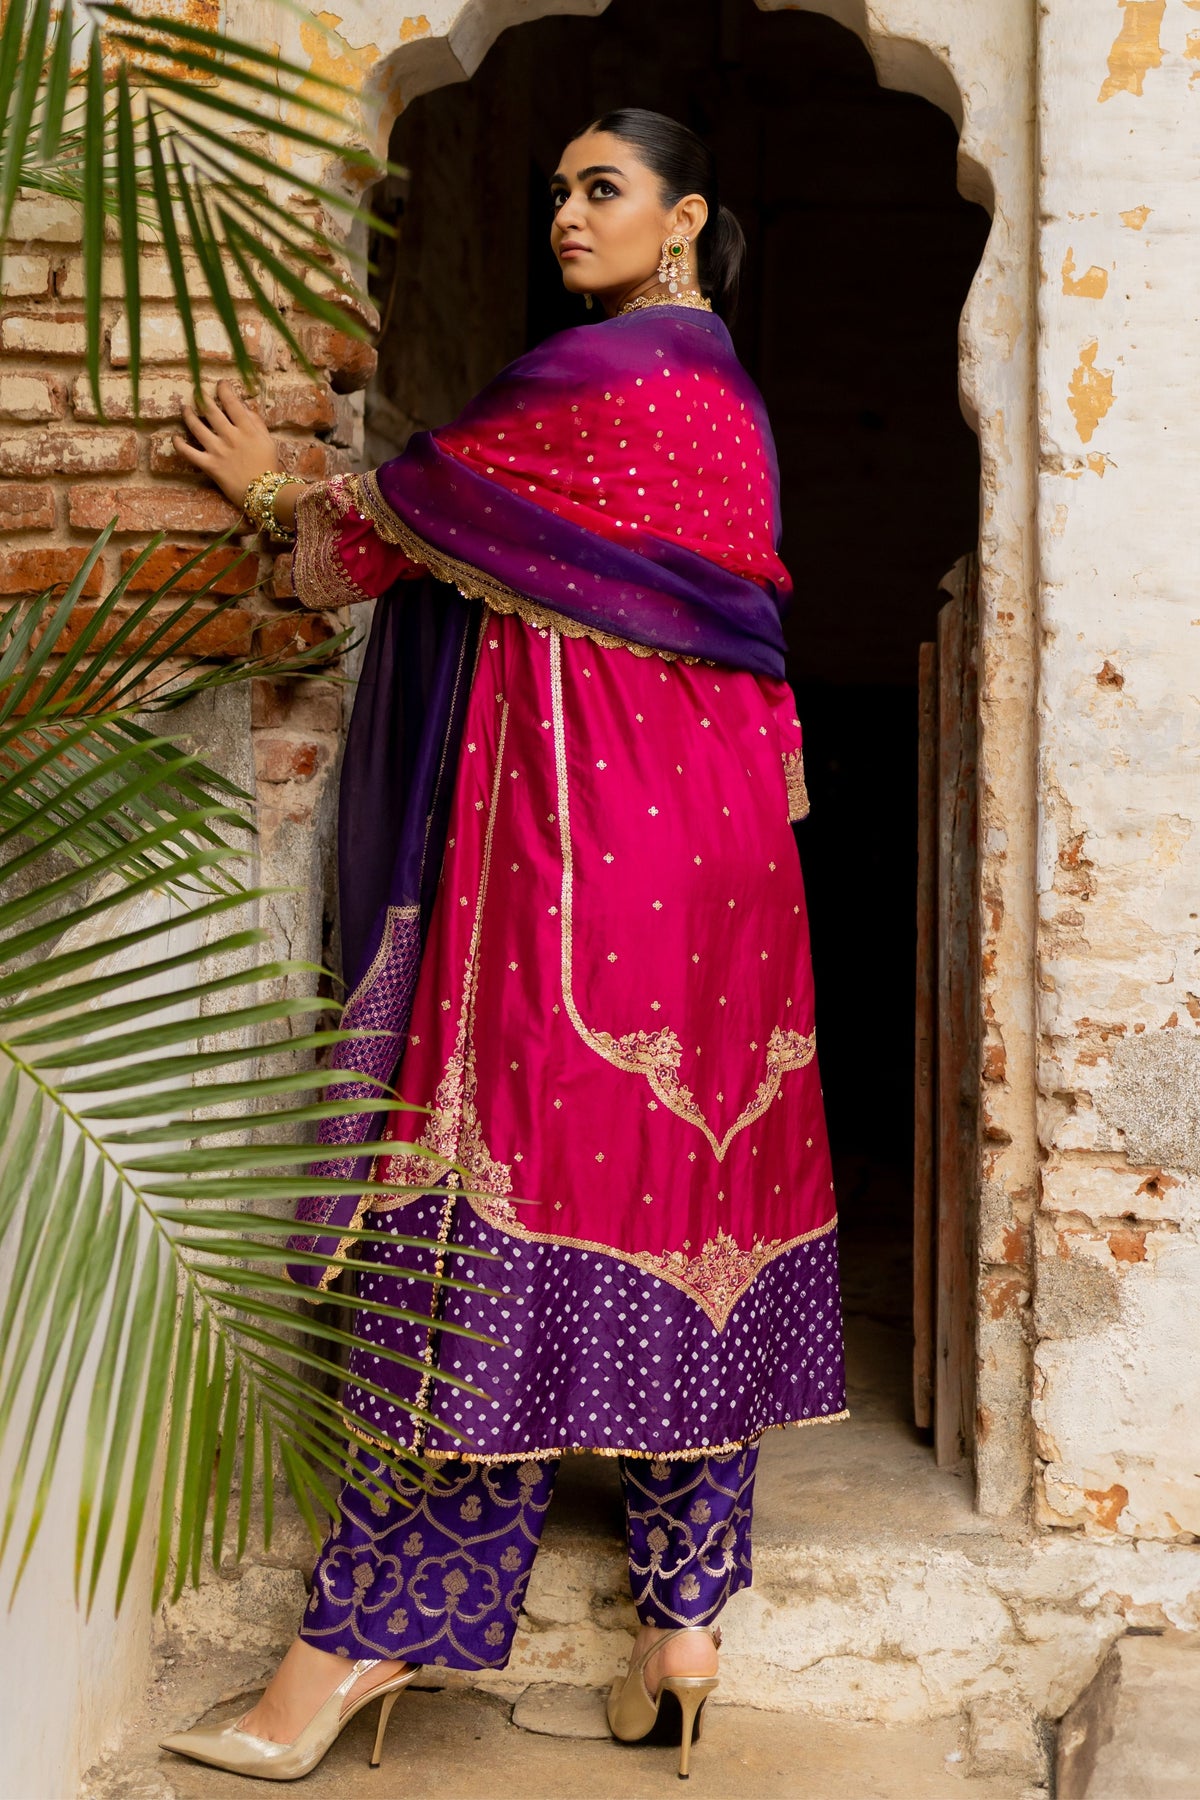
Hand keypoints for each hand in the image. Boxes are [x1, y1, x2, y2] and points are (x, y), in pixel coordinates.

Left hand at [174, 380, 280, 511]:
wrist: (265, 494)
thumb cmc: (269, 467)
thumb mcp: (268, 441)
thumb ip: (256, 423)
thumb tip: (244, 408)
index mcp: (247, 429)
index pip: (232, 403)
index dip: (224, 390)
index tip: (220, 384)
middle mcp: (230, 437)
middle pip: (211, 411)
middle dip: (202, 398)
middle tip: (197, 391)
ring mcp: (218, 451)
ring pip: (197, 428)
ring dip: (188, 415)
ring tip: (185, 408)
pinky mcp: (210, 466)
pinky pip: (189, 453)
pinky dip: (179, 445)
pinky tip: (175, 438)